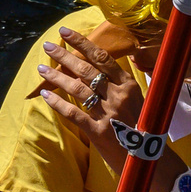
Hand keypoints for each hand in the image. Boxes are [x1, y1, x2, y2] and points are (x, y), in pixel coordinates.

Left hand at [33, 25, 143, 153]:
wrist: (149, 159)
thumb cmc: (143, 128)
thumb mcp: (139, 100)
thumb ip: (121, 83)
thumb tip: (100, 66)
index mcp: (128, 85)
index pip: (102, 57)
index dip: (82, 43)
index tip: (65, 33)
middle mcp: (118, 95)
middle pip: (87, 70)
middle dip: (65, 56)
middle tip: (47, 46)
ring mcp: (109, 113)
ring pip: (78, 89)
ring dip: (57, 77)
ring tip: (41, 69)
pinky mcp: (99, 131)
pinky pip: (74, 113)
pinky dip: (58, 103)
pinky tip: (45, 95)